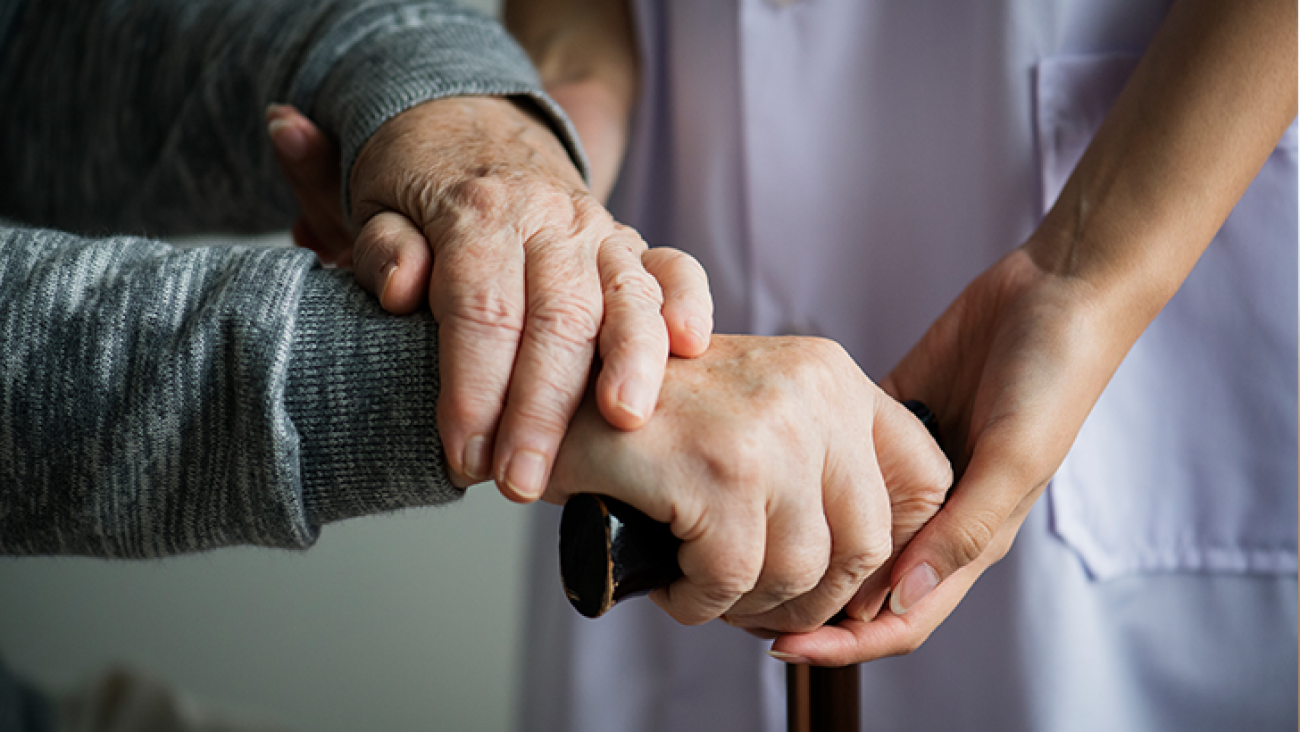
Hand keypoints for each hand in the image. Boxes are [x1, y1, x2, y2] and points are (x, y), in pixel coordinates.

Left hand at [266, 100, 713, 498]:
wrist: (471, 128)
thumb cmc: (421, 186)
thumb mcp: (376, 205)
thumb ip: (385, 249)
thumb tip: (404, 289)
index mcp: (479, 213)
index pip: (481, 310)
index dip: (474, 389)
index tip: (464, 457)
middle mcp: (549, 219)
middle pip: (557, 317)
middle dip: (542, 408)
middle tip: (522, 481)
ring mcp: (599, 231)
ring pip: (625, 296)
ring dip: (629, 363)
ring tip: (623, 422)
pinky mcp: (632, 245)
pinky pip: (674, 267)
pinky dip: (688, 303)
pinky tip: (691, 347)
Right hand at [544, 335, 951, 631]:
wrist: (551, 393)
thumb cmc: (652, 419)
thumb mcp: (757, 413)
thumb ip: (823, 462)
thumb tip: (880, 570)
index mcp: (832, 375)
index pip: (924, 478)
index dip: (896, 549)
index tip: (847, 581)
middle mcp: (813, 393)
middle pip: (866, 544)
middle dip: (814, 598)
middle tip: (760, 605)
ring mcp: (768, 430)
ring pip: (800, 572)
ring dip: (748, 604)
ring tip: (705, 588)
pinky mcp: (717, 471)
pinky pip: (731, 581)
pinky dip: (699, 603)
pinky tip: (673, 584)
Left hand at [769, 247, 1128, 665]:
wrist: (1058, 290)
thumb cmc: (1053, 376)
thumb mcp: (1015, 457)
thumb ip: (964, 530)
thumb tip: (901, 599)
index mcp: (971, 537)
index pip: (901, 617)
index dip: (845, 644)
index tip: (780, 647)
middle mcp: (936, 513)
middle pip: (863, 584)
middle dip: (808, 605)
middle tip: (741, 603)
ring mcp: (910, 469)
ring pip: (845, 528)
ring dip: (803, 544)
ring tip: (743, 545)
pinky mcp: (891, 421)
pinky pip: (840, 460)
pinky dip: (808, 475)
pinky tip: (767, 474)